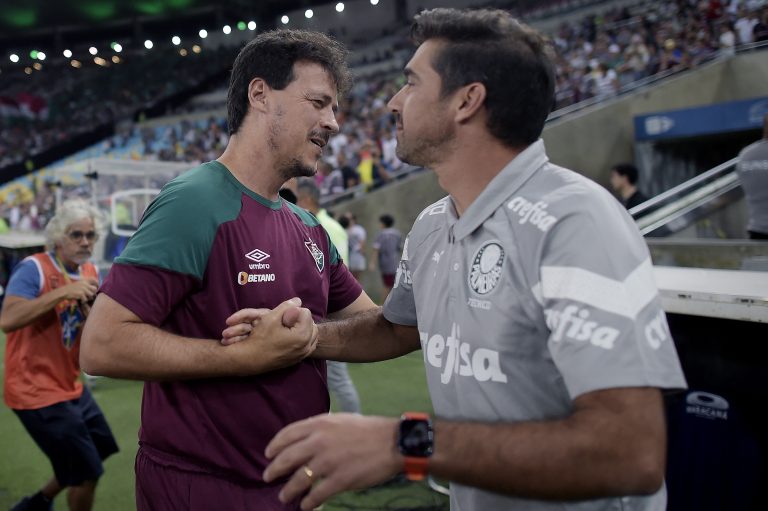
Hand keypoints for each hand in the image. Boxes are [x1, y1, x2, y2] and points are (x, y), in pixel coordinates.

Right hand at [62, 278, 97, 302]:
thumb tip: (95, 288)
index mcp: (84, 280)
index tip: (96, 287)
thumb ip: (86, 284)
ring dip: (88, 298)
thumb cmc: (71, 288)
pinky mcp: (81, 294)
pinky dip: (83, 301)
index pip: (94, 279)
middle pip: (95, 289)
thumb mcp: (79, 283)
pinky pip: (86, 299)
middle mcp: (84, 284)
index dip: (96, 284)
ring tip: (84, 298)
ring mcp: (83, 289)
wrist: (64, 292)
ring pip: (91, 294)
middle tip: (89, 295)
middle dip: (93, 293)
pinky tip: (80, 300)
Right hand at [224, 298, 318, 372]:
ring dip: (304, 328)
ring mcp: (303, 354)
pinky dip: (304, 339)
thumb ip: (287, 306)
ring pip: (312, 334)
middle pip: (312, 323)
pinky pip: (309, 345)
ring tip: (289, 327)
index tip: (283, 316)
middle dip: (301, 319)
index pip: (306, 313)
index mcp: (302, 335)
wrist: (250, 359)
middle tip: (286, 320)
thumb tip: (298, 301)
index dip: (294, 311)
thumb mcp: (271, 318)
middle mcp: (306, 346)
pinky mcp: (299, 359)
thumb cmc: (260, 338)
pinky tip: (292, 336)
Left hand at [264, 414, 401, 510]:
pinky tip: (306, 506)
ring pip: (299, 480)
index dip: (275, 445)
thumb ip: (322, 428)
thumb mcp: (341, 420)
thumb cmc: (369, 429)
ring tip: (284, 496)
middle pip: (287, 458)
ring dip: (288, 490)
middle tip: (268, 477)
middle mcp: (320, 441)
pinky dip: (308, 502)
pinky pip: (316, 495)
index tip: (268, 454)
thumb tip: (307, 438)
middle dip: (274, 469)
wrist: (393, 443)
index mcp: (320, 424)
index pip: (288, 434)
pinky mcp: (339, 480)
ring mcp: (328, 462)